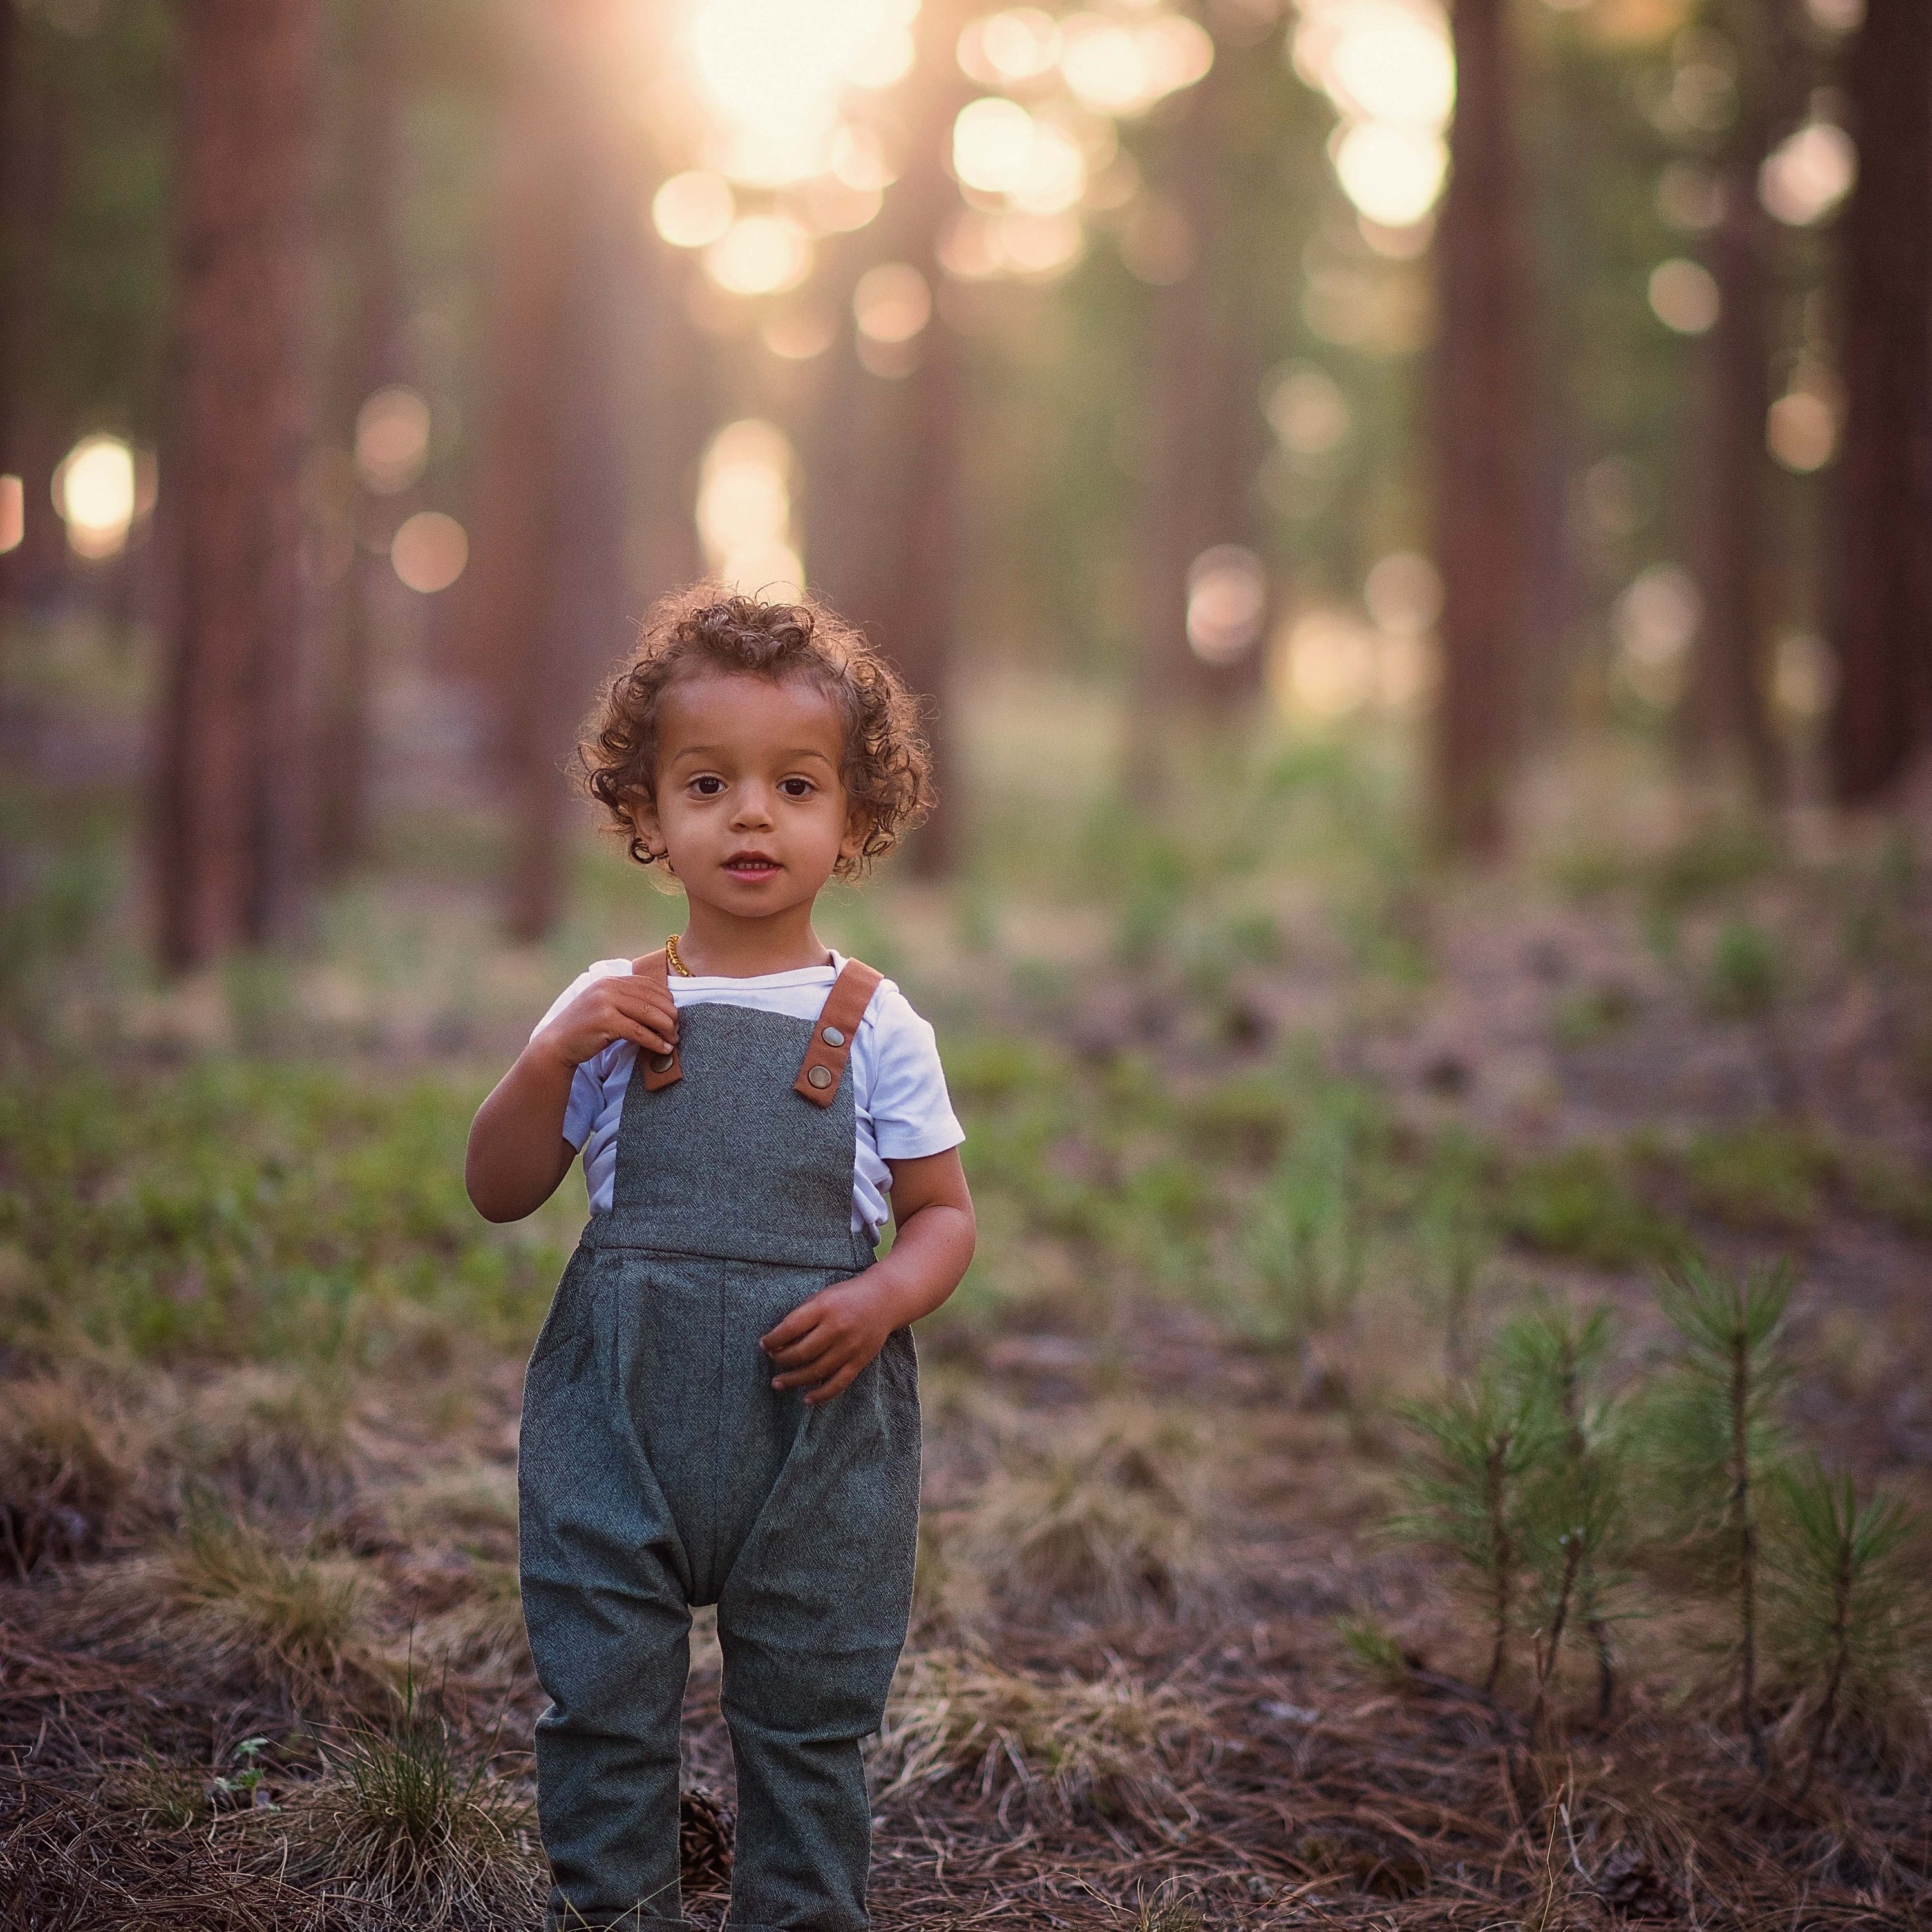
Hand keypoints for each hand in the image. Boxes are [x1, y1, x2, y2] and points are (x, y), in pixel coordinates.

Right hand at [532, 973, 676, 1070]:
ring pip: (649, 1014)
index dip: (667, 1000)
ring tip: (674, 1040)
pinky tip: (664, 1049)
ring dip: (667, 1029)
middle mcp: (608, 987)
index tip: (675, 1015)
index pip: (649, 985)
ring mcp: (605, 1002)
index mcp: (610, 980)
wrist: (556, 1044)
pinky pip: (639, 1032)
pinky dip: (655, 1042)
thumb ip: (626, 1000)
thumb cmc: (584, 1028)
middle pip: (652, 999)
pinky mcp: (605, 1021)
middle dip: (670, 1016)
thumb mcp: (604, 1006)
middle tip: (678, 1030)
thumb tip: (662, 1008)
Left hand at [760, 1273, 900, 1405]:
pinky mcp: (860, 1361)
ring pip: (816, 1371)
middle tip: (772, 1361)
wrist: (885, 1299)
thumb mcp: (822, 1296)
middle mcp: (837, 1328)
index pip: (790, 1327)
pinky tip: (806, 1399)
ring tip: (778, 1383)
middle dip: (781, 1360)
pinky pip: (838, 1383)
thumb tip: (779, 1341)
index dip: (773, 1340)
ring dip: (794, 1380)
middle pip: (801, 1353)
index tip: (763, 1345)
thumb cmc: (847, 1296)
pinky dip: (821, 1395)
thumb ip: (803, 1315)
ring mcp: (850, 1347)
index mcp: (824, 1307)